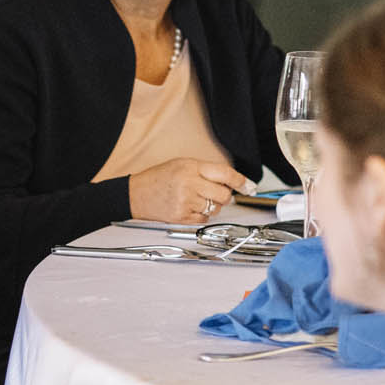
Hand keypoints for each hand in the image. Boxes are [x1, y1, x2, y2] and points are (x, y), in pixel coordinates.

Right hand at [130, 157, 250, 224]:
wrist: (135, 194)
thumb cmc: (158, 178)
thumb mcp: (182, 164)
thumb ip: (206, 171)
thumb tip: (232, 182)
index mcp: (191, 167)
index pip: (225, 174)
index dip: (241, 181)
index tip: (249, 187)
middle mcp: (190, 184)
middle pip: (224, 195)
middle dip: (224, 195)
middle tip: (214, 192)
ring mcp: (186, 202)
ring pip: (215, 208)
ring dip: (211, 206)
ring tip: (195, 198)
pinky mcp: (182, 217)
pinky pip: (204, 219)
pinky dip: (201, 215)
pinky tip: (189, 207)